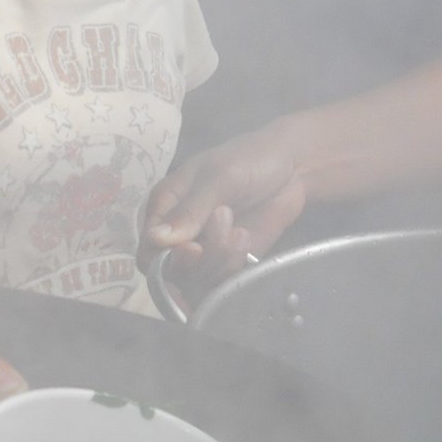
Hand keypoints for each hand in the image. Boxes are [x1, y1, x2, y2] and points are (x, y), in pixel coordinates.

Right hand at [138, 127, 306, 293]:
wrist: (292, 166)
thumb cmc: (249, 159)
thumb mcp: (220, 177)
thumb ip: (191, 209)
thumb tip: (156, 238)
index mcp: (165, 207)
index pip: (148, 249)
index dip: (165, 259)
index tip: (195, 249)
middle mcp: (179, 233)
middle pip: (171, 272)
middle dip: (198, 263)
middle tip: (226, 237)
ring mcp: (204, 249)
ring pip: (197, 280)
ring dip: (220, 262)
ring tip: (240, 232)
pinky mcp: (228, 260)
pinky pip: (221, 281)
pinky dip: (234, 267)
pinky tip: (246, 238)